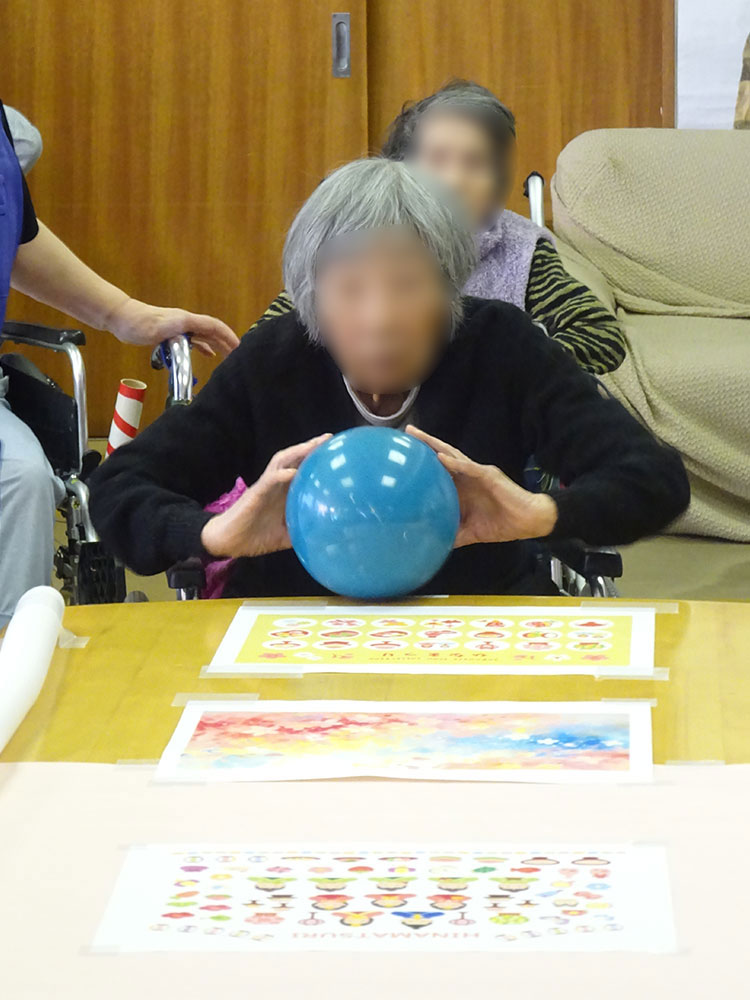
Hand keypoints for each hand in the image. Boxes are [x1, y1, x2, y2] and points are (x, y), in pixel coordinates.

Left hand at [106, 297, 238, 356]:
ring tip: (228, 358)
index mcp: (187, 320)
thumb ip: (185, 327)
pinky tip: (208, 355)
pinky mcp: (172, 335)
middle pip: (212, 332)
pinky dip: (203, 348)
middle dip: (227, 343)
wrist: (122, 319)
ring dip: (217, 346)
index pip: (214, 326)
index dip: (228, 336)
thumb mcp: (166, 326)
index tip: (240, 347)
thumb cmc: (141, 322)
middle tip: (239, 357)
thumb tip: (202, 335)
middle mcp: (186, 323)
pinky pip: (193, 342)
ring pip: (204, 337)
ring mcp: (179, 328)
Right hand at [201, 434, 330, 557]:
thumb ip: (301, 532)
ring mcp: (265, 486)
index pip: (301, 469)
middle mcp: (276, 485)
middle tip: (329, 438)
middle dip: (310, 447)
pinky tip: (293, 472)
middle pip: (293, 459)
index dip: (315, 459)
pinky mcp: (255, 493)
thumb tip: (323, 538)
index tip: (334, 451)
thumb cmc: (254, 536)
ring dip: (297, 452)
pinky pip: (269, 479)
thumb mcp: (284, 536)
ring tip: (313, 445)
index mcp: (283, 492)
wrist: (228, 542)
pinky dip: (281, 474)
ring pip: (281, 462)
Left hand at [407, 425, 557, 546]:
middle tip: (407, 432)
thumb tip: (432, 546)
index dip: (424, 461)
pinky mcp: (489, 476)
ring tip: (418, 435)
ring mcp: (477, 473)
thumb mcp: (470, 531)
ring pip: (453, 454)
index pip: (440, 470)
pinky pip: (470, 468)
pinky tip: (441, 457)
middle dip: (425, 443)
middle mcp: (467, 476)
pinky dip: (455, 462)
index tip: (404, 456)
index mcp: (462, 487)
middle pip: (443, 455)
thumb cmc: (501, 524)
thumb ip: (453, 534)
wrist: (528, 521)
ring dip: (435, 444)